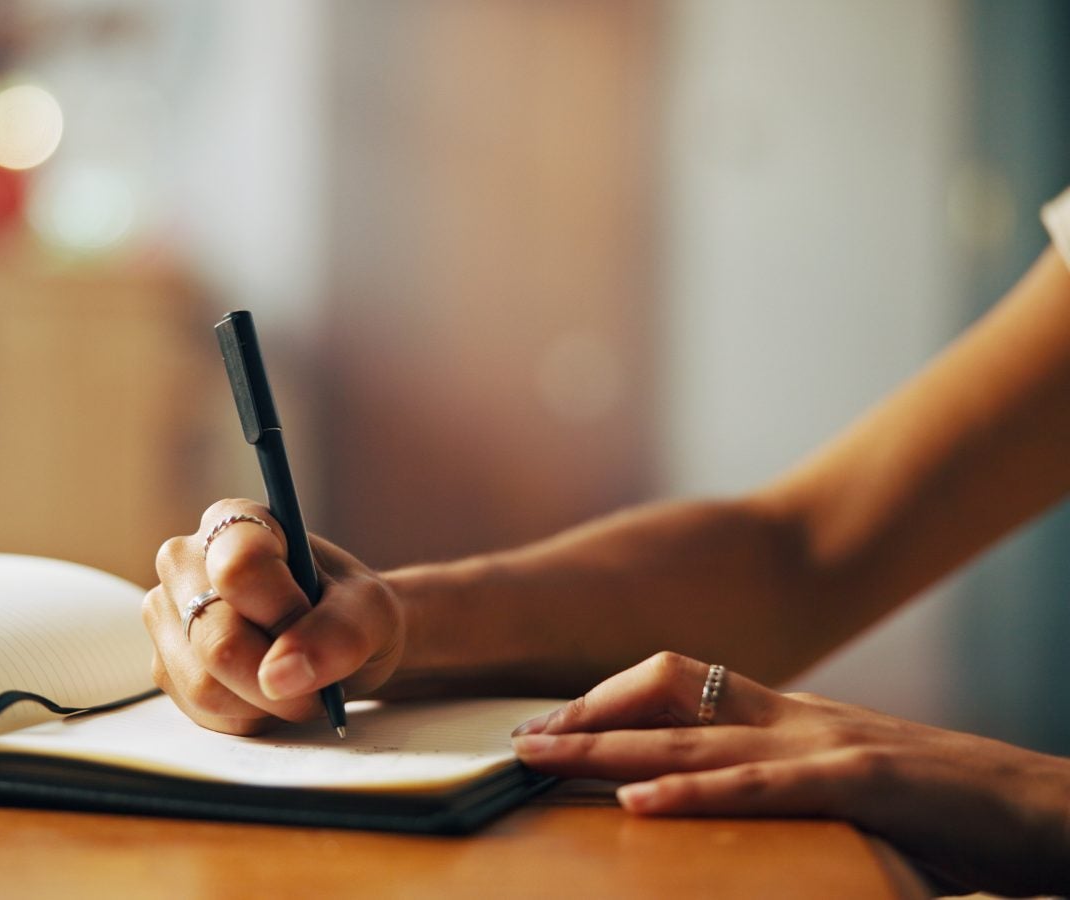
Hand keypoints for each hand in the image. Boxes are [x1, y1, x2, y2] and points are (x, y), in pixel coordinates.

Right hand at [142, 499, 403, 734]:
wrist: (337, 643)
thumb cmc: (349, 612)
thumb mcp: (371, 611)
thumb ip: (339, 633)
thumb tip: (278, 676)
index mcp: (233, 523)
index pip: (238, 568)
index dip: (282, 612)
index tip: (312, 622)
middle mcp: (184, 563)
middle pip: (217, 639)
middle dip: (278, 674)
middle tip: (317, 674)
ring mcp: (166, 617)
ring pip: (206, 685)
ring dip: (266, 701)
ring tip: (292, 678)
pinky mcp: (164, 666)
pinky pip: (202, 712)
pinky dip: (248, 715)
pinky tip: (265, 691)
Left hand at [510, 652, 1069, 895]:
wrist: (1048, 810)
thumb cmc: (944, 810)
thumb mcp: (840, 790)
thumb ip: (775, 787)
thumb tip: (698, 804)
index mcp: (789, 719)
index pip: (677, 685)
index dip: (607, 698)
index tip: (549, 724)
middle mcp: (797, 719)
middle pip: (666, 703)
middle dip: (585, 719)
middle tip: (516, 738)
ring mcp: (828, 744)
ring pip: (696, 737)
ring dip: (611, 748)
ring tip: (543, 759)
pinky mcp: (864, 781)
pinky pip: (764, 785)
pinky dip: (696, 792)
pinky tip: (640, 803)